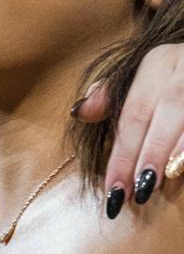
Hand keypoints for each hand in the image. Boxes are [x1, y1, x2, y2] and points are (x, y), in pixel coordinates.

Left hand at [75, 44, 183, 211]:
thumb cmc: (169, 80)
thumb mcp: (138, 80)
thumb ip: (109, 97)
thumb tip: (79, 112)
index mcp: (157, 62)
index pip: (133, 114)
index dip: (123, 153)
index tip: (114, 189)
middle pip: (165, 111)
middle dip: (150, 153)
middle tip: (138, 190)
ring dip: (176, 150)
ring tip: (159, 181)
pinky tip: (183, 166)